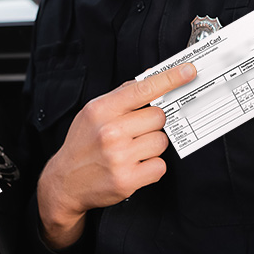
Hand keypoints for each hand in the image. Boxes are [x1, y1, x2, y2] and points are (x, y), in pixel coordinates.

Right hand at [37, 63, 196, 249]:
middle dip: (153, 123)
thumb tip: (151, 78)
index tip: (188, 71)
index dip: (170, 78)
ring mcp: (119, 157)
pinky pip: (160, 165)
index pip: (143, 88)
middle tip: (136, 131)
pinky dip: (152, 166)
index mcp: (101, 110)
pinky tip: (135, 166)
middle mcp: (110, 132)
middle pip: (158, 116)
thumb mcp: (93, 113)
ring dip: (153, 145)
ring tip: (133, 150)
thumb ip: (121, 96)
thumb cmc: (83, 144)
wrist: (65, 182)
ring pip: (162, 141)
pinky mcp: (127, 180)